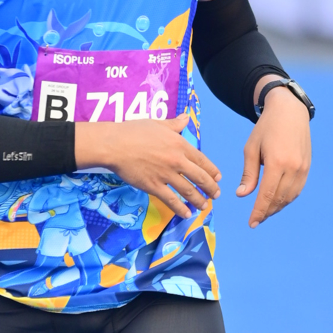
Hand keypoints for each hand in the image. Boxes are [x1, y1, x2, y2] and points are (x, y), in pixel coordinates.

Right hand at [75, 112, 220, 220]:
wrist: (115, 145)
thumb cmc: (134, 131)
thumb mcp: (158, 123)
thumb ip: (175, 124)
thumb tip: (186, 118)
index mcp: (179, 144)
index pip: (202, 160)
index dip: (212, 171)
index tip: (218, 178)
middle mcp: (176, 161)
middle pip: (200, 177)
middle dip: (210, 188)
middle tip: (215, 195)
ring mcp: (165, 175)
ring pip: (188, 191)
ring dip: (198, 200)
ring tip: (204, 206)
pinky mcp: (153, 186)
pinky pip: (171, 200)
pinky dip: (180, 208)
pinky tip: (187, 214)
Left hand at [236, 84, 310, 226]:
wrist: (290, 111)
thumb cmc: (266, 128)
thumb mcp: (251, 148)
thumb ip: (249, 173)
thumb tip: (242, 194)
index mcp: (277, 162)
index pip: (267, 194)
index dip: (259, 211)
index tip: (251, 223)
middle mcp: (293, 167)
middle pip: (279, 198)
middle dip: (267, 212)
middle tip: (256, 220)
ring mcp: (303, 168)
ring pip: (290, 196)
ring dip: (277, 207)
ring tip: (265, 212)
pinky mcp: (307, 167)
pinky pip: (297, 189)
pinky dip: (287, 198)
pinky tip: (277, 201)